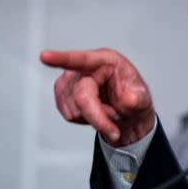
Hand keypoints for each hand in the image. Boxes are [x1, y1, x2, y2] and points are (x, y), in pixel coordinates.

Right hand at [40, 48, 155, 146]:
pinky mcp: (63, 93)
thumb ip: (139, 99)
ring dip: (93, 117)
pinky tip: (94, 112)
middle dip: (98, 117)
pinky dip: (84, 119)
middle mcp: (86, 67)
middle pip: (82, 97)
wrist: (126, 114)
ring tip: (107, 111)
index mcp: (107, 61)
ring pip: (74, 109)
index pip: (83, 60)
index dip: (63, 59)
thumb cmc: (134, 99)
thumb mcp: (143, 99)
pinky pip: (68, 114)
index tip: (44, 57)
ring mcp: (71, 80)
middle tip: (114, 131)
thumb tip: (130, 100)